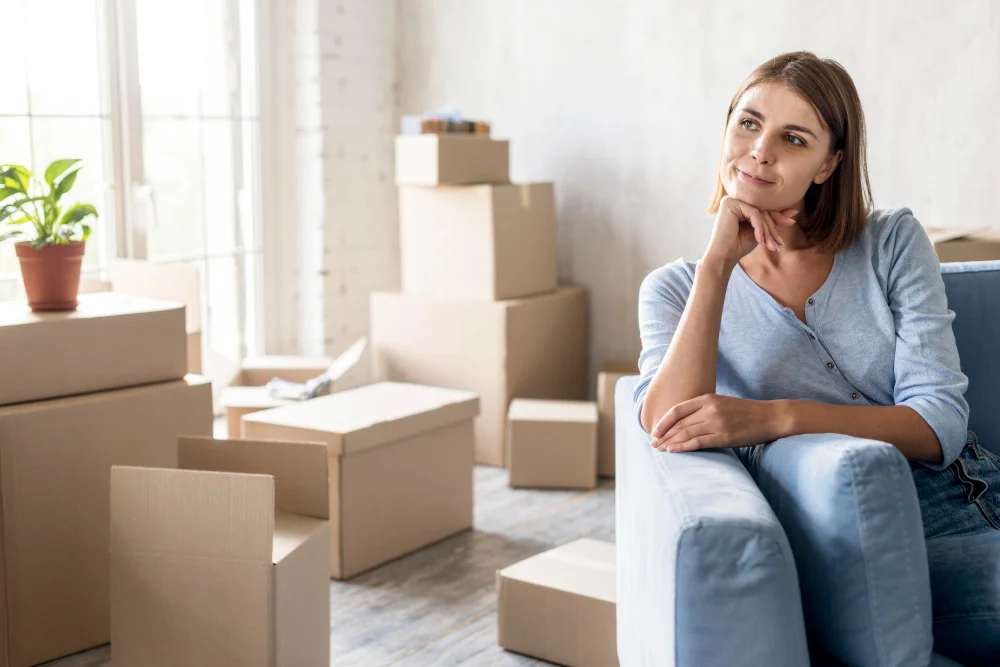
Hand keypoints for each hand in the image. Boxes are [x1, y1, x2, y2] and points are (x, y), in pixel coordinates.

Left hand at [649, 394, 783, 452]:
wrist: (770, 417)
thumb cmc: (745, 412)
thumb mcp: (722, 404)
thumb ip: (703, 410)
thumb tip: (683, 422)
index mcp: (708, 399)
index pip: (678, 409)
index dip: (663, 421)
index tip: (654, 430)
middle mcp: (710, 409)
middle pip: (679, 423)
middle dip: (663, 434)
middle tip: (653, 443)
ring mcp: (717, 423)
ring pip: (686, 433)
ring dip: (670, 442)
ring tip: (660, 449)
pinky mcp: (724, 437)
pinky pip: (698, 442)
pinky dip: (683, 447)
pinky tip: (673, 450)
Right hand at [704, 196, 797, 266]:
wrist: (724, 257)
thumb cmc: (739, 246)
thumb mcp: (761, 231)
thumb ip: (774, 220)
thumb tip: (795, 211)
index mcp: (740, 204)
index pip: (763, 208)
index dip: (777, 216)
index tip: (791, 221)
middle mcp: (735, 199)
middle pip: (763, 209)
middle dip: (773, 227)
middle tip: (779, 242)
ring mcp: (731, 200)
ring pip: (760, 211)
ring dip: (767, 229)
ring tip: (771, 244)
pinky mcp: (730, 203)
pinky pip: (754, 213)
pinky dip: (759, 227)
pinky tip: (760, 240)